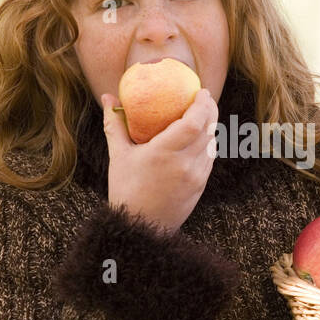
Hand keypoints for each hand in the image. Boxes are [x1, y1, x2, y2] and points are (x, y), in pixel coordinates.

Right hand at [101, 87, 218, 234]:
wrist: (140, 228)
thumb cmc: (126, 190)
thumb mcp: (119, 156)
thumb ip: (115, 124)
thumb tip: (107, 97)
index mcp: (164, 153)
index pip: (194, 123)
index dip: (202, 104)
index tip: (200, 91)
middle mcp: (184, 164)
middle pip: (208, 129)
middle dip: (210, 110)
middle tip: (204, 98)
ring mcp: (196, 176)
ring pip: (212, 143)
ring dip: (211, 126)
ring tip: (203, 114)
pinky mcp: (201, 186)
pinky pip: (209, 158)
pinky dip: (208, 144)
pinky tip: (201, 137)